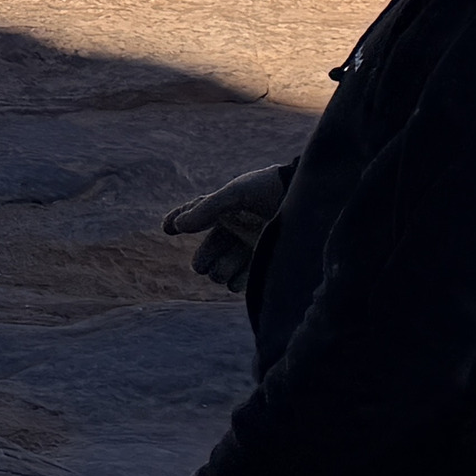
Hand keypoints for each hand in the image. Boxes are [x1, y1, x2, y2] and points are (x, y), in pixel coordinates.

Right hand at [162, 161, 293, 293]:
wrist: (309, 202)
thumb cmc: (271, 192)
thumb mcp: (237, 194)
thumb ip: (207, 209)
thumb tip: (178, 227)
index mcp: (225, 212)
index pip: (195, 217)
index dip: (177, 221)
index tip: (166, 229)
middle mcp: (235, 232)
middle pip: (207, 254)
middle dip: (203, 261)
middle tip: (202, 266)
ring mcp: (249, 250)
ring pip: (222, 271)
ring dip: (220, 272)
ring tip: (224, 271)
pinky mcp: (264, 266)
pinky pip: (240, 282)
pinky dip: (236, 283)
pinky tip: (238, 280)